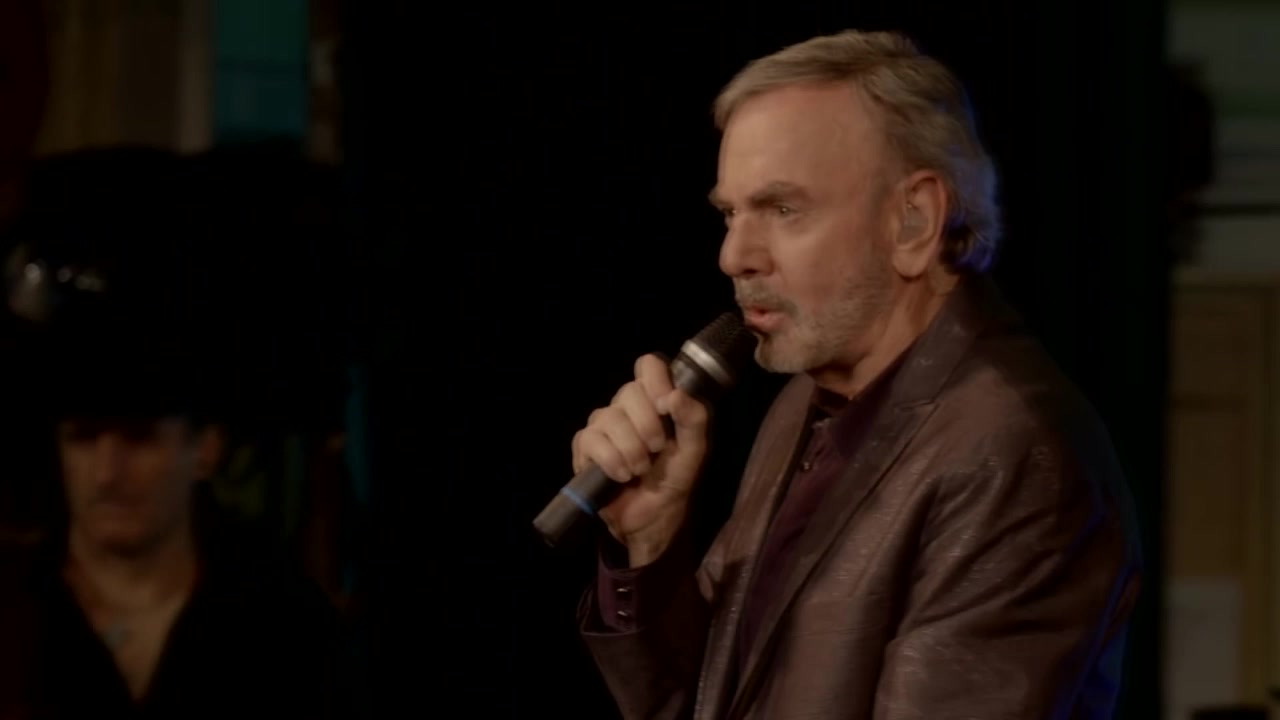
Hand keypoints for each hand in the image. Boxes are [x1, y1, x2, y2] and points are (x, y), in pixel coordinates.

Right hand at [571, 353, 709, 565]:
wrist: (651, 519)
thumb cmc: (673, 479)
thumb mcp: (694, 451)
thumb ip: (693, 419)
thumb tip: (675, 394)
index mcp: (654, 399)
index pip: (649, 365)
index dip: (656, 380)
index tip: (665, 406)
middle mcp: (626, 405)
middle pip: (630, 391)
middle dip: (649, 427)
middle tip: (657, 450)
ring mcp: (602, 423)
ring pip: (611, 418)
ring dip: (632, 451)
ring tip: (639, 470)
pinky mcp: (584, 445)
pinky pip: (593, 440)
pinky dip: (612, 461)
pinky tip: (621, 475)